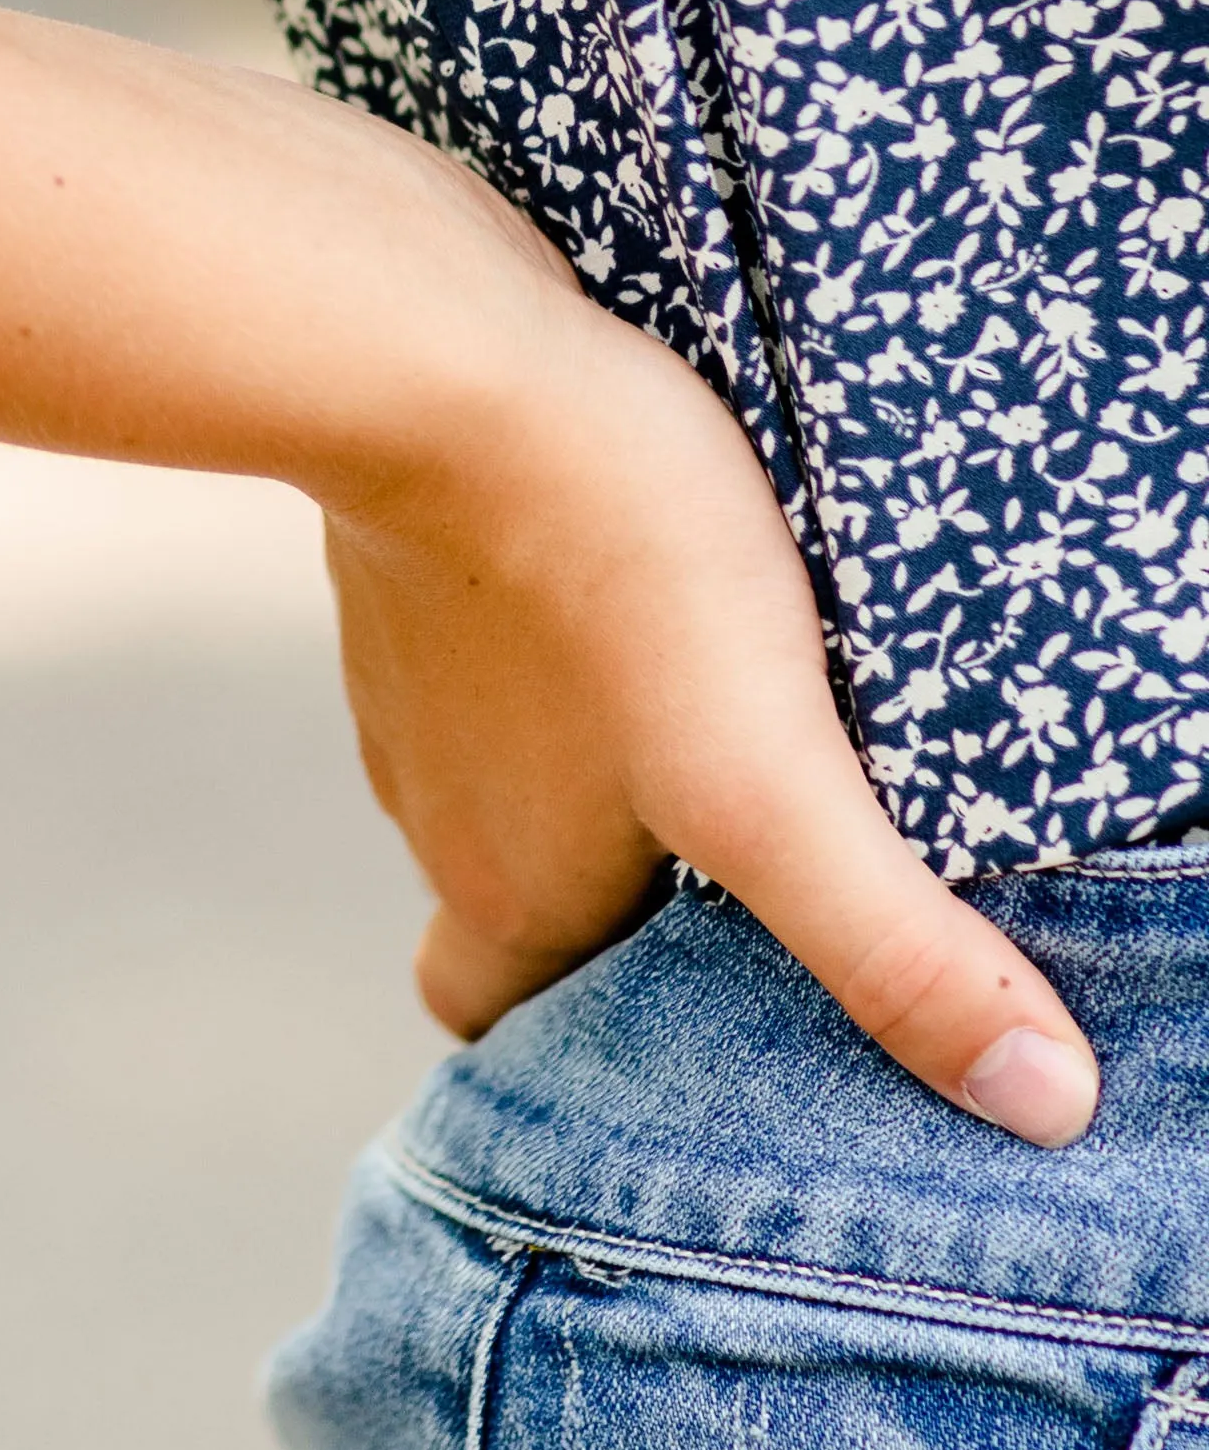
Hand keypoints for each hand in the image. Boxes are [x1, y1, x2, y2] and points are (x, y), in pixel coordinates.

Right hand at [319, 253, 1099, 1144]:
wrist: (428, 349)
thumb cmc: (604, 560)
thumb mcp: (773, 776)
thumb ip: (894, 943)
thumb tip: (1043, 1100)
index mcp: (507, 888)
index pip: (498, 1023)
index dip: (570, 1043)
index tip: (670, 1019)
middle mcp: (434, 800)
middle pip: (516, 890)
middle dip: (612, 897)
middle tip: (739, 869)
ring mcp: (406, 672)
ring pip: (497, 760)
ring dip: (586, 760)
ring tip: (717, 716)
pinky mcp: (409, 554)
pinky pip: (482, 636)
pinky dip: (551, 637)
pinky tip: (637, 579)